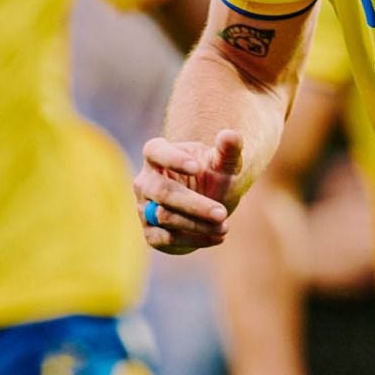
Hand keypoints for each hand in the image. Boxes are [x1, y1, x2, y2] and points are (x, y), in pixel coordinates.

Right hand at [134, 130, 244, 254]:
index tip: (197, 167)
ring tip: (225, 226)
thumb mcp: (224, 163)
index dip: (173, 159)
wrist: (209, 203)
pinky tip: (217, 238)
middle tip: (222, 213)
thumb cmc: (213, 175)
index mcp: (157, 154)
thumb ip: (229, 149)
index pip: (156, 151)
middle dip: (194, 204)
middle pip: (163, 192)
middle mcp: (145, 180)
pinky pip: (165, 238)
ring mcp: (144, 207)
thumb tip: (230, 135)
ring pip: (165, 217)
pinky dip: (193, 239)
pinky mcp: (150, 232)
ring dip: (196, 224)